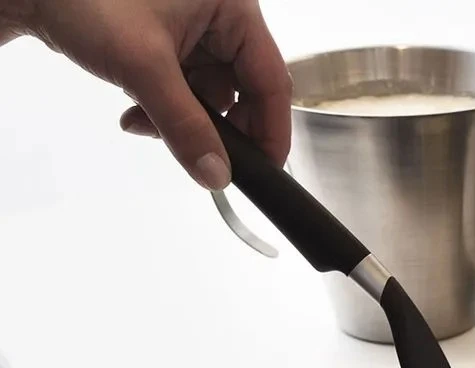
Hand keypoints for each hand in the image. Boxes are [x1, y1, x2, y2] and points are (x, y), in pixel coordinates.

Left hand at [20, 0, 290, 188]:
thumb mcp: (143, 67)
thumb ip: (185, 127)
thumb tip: (216, 175)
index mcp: (232, 8)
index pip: (271, 80)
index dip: (270, 130)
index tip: (263, 169)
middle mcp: (219, 15)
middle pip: (241, 90)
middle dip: (213, 125)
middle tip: (199, 153)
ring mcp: (193, 27)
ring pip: (208, 94)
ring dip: (181, 119)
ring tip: (144, 123)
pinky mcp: (166, 39)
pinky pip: (183, 87)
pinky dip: (164, 107)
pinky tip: (135, 112)